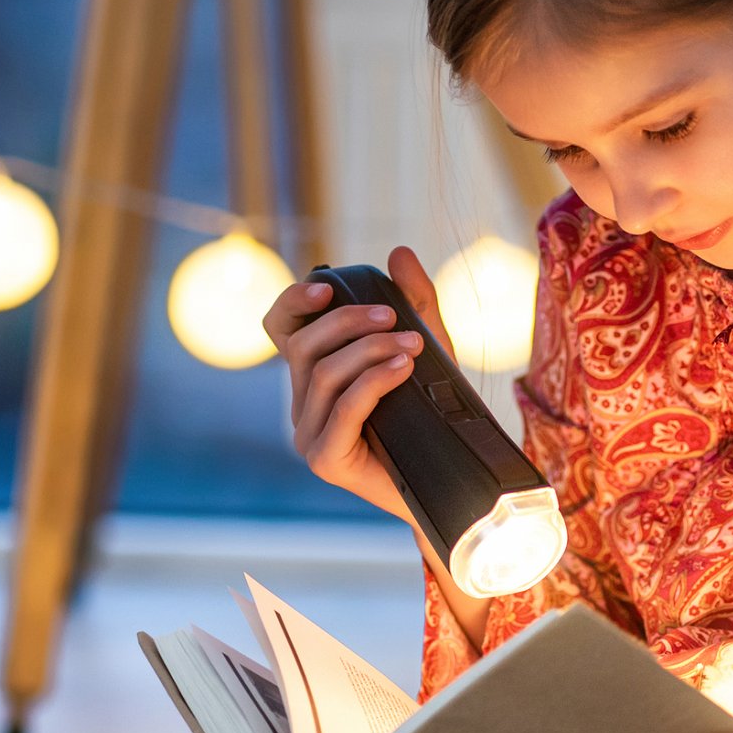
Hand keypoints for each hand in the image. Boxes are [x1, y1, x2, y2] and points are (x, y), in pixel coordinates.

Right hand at [262, 244, 452, 525]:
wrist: (451, 480)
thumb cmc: (434, 414)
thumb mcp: (428, 348)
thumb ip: (415, 301)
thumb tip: (398, 252)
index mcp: (312, 375)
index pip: (280, 328)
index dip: (294, 302)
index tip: (328, 285)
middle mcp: (302, 404)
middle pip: (304, 347)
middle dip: (348, 323)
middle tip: (394, 317)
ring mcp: (308, 434)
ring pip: (324, 374)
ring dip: (369, 350)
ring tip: (412, 345)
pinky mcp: (325, 459)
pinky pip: (344, 408)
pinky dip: (373, 381)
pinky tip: (403, 368)